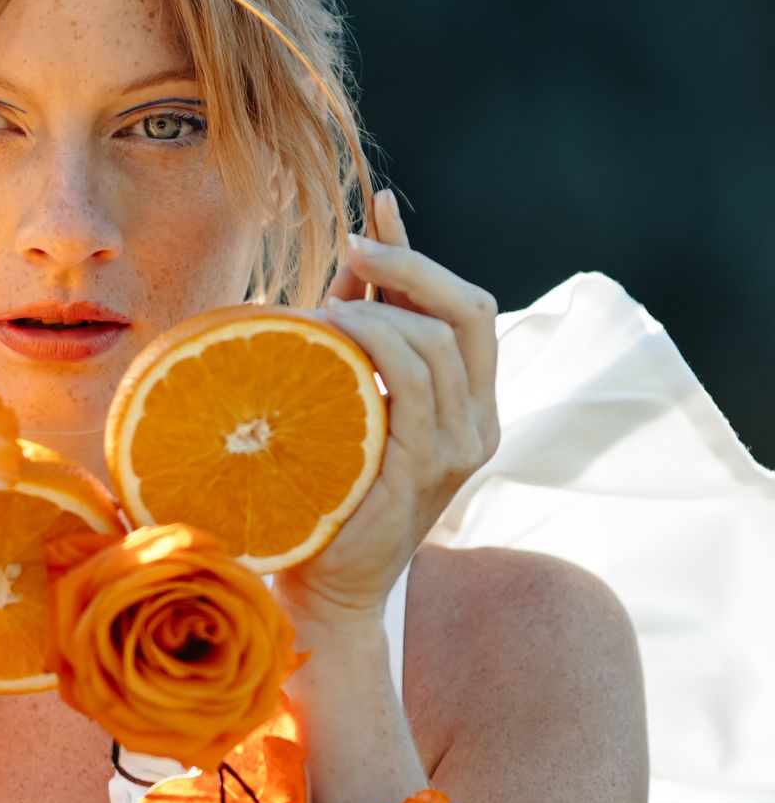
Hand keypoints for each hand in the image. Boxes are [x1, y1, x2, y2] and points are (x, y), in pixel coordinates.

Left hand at [273, 189, 500, 626]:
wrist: (323, 591)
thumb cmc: (325, 499)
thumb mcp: (346, 404)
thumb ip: (358, 338)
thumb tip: (351, 262)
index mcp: (470, 407)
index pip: (467, 310)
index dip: (425, 257)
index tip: (378, 211)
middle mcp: (479, 424)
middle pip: (470, 310)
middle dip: (413, 265)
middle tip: (354, 244)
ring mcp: (460, 447)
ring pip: (440, 340)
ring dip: (382, 305)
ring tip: (328, 304)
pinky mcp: (427, 466)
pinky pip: (414, 380)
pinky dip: (376, 341)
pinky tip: (333, 329)